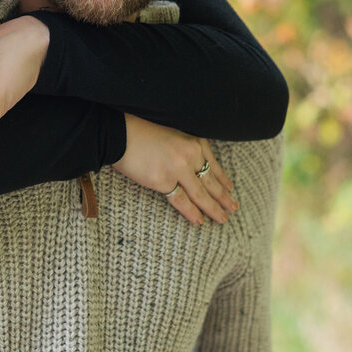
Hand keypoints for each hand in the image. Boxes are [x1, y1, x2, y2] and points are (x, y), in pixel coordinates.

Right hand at [112, 114, 237, 223]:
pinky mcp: (163, 181)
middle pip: (211, 181)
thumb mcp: (172, 134)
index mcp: (194, 141)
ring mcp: (178, 168)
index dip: (223, 179)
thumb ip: (186, 148)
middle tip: (233, 208)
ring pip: (201, 194)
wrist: (119, 132)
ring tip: (223, 218)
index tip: (230, 189)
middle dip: (223, 197)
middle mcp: (191, 154)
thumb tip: (195, 168)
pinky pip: (182, 201)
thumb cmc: (141, 131)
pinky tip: (200, 221)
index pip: (213, 164)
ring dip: (213, 208)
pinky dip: (192, 212)